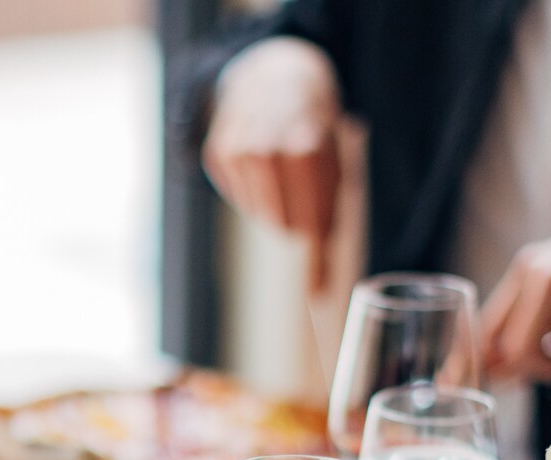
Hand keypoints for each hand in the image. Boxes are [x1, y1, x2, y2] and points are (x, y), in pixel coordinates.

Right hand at [202, 36, 342, 292]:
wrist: (274, 73)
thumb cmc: (313, 126)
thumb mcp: (334, 162)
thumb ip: (328, 221)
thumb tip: (318, 293)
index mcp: (305, 147)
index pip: (311, 224)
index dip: (318, 261)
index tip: (320, 295)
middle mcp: (267, 148)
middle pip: (285, 224)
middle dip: (300, 220)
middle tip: (305, 194)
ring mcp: (237, 149)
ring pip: (261, 214)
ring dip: (277, 206)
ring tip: (284, 174)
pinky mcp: (216, 152)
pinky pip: (239, 197)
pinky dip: (253, 191)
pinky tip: (260, 165)